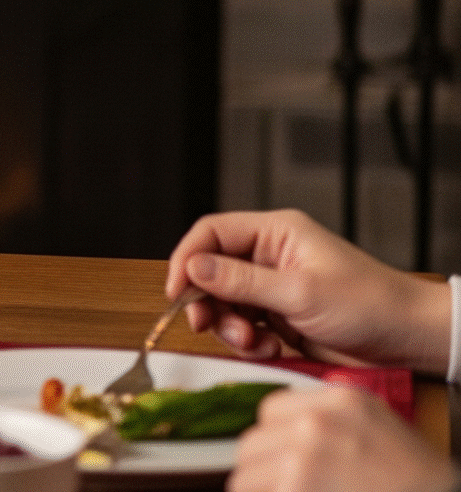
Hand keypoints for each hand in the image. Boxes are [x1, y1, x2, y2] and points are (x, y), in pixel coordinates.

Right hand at [166, 209, 449, 369]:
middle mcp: (269, 256)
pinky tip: (269, 349)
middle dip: (208, 301)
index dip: (187, 259)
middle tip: (208, 326)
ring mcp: (273, 288)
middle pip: (212, 271)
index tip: (176, 292)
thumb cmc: (368, 305)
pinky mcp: (279, 316)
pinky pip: (244, 326)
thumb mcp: (299, 292)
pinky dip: (248, 342)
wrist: (408, 340)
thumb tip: (192, 267)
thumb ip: (241, 281)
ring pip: (224, 303)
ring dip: (230, 327)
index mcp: (275, 234)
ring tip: (253, 343)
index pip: (212, 233)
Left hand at [229, 384, 458, 491]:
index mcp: (339, 400)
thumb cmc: (414, 477)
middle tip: (282, 487)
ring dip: (262, 491)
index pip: (270, 411)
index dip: (273, 439)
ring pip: (246, 477)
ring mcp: (303, 457)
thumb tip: (284, 430)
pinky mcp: (296, 487)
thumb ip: (330, 418)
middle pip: (252, 445)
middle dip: (262, 471)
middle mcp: (316, 422)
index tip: (281, 458)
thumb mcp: (375, 425)